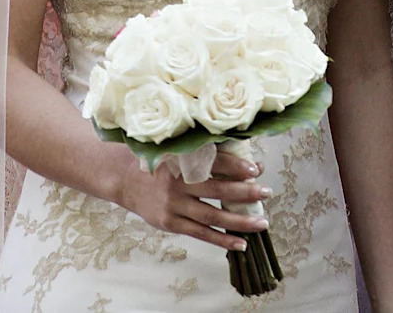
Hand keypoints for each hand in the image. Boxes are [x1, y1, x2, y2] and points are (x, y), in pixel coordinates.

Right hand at [116, 149, 271, 250]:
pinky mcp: (170, 223)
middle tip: (267, 192)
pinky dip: (221, 240)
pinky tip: (241, 243)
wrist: (125, 178)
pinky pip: (200, 233)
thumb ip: (206, 154)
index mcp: (182, 160)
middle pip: (217, 190)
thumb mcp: (179, 149)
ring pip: (212, 216)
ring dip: (239, 221)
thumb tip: (245, 160)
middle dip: (245, 192)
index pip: (215, 163)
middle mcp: (178, 183)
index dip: (236, 166)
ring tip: (261, 223)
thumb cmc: (160, 160)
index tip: (257, 168)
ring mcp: (173, 205)